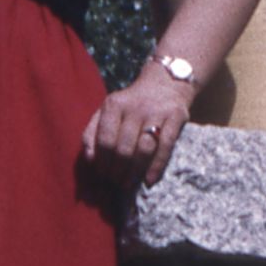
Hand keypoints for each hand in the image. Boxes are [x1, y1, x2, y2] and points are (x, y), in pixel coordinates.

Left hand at [80, 61, 193, 191]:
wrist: (166, 82)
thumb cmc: (131, 104)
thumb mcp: (108, 111)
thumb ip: (93, 132)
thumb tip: (89, 159)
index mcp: (114, 105)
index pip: (105, 140)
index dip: (103, 162)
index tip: (103, 175)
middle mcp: (135, 107)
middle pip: (123, 148)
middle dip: (117, 170)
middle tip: (116, 182)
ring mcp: (157, 111)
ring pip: (144, 149)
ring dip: (134, 172)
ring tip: (128, 183)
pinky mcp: (176, 116)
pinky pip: (165, 147)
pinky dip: (156, 167)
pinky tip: (149, 180)